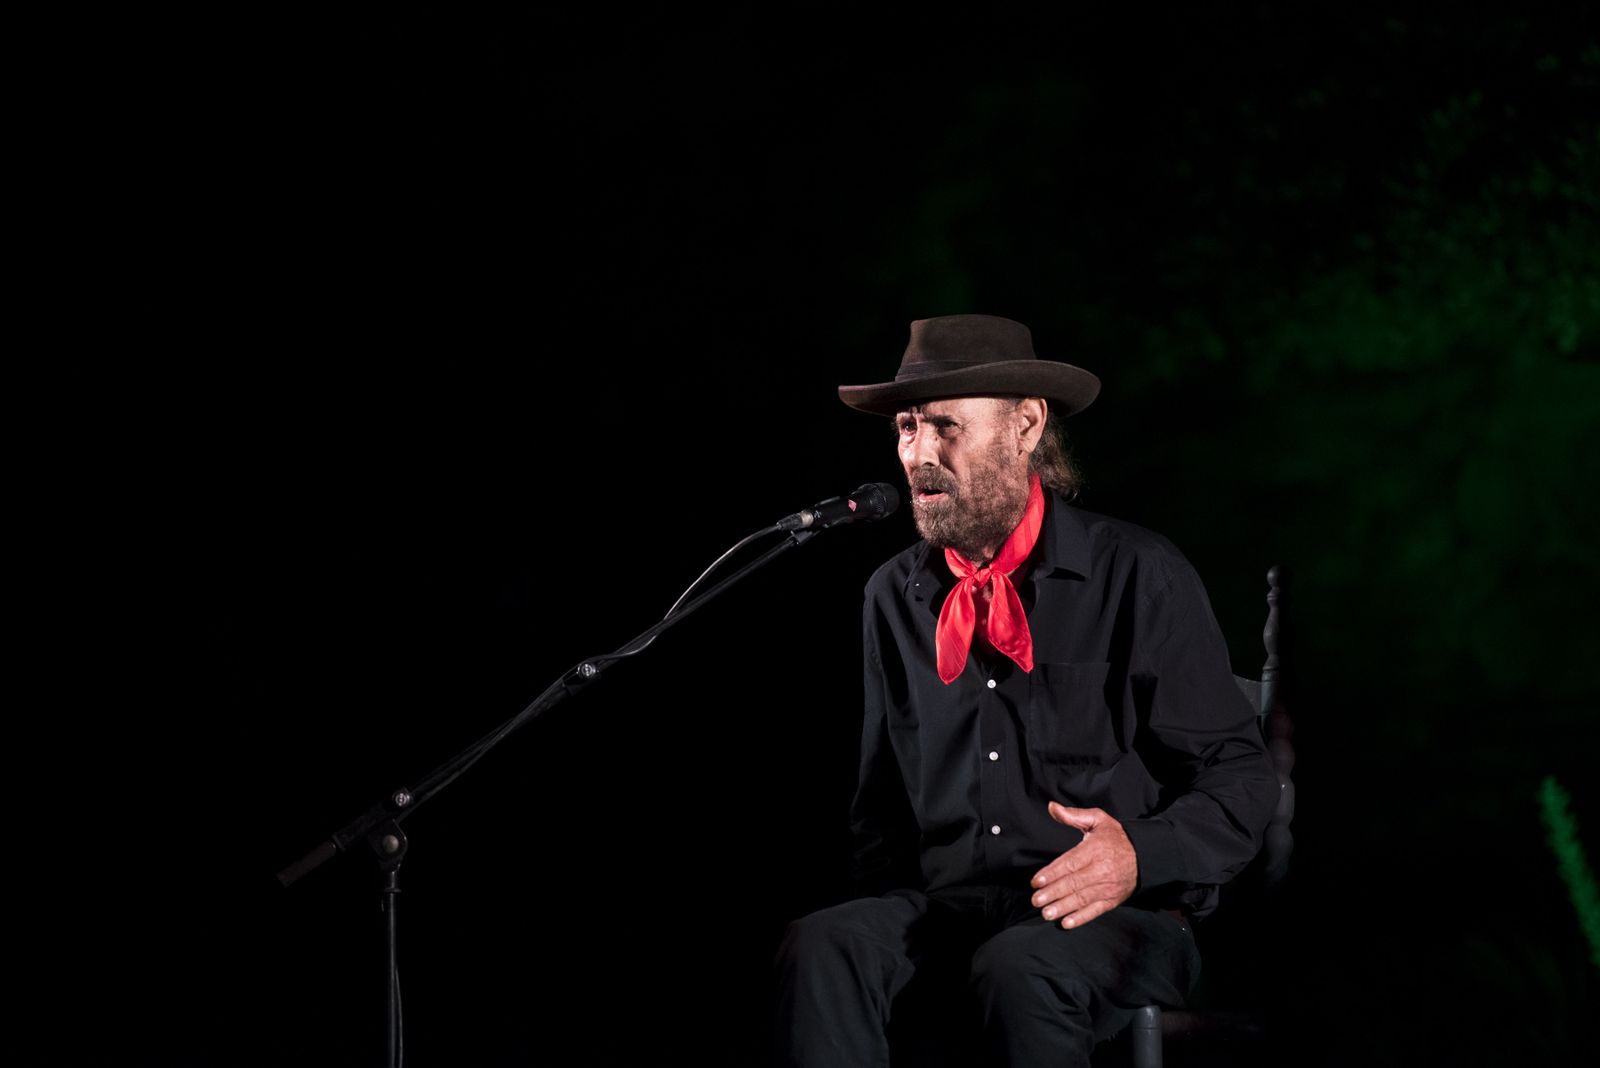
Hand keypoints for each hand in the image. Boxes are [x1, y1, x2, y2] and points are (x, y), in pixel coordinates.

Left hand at [1029, 802, 1137, 928]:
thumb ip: (1073, 815)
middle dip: (1053, 893)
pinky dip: (1081, 918)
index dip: (1052, 873)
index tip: (1036, 881)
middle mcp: (1102, 869)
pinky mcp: (1112, 900)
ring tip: (1046, 913)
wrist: (1144, 856)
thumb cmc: (1115, 837)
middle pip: (1074, 883)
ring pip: (1082, 898)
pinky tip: (1066, 923)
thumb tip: (1052, 807)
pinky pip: (1095, 911)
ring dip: (1063, 907)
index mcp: (1096, 849)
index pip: (1070, 863)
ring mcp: (1108, 887)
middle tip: (1036, 900)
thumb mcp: (1098, 820)